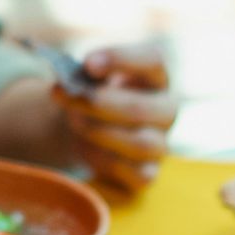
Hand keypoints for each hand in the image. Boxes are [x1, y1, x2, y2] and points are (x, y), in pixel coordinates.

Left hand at [57, 45, 177, 196]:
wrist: (87, 132)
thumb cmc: (92, 98)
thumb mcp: (87, 79)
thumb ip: (82, 75)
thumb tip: (68, 84)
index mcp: (155, 77)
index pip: (152, 60)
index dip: (120, 59)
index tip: (87, 62)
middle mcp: (165, 111)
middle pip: (139, 108)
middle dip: (97, 103)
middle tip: (68, 97)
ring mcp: (160, 145)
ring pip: (140, 144)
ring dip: (99, 133)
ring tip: (74, 123)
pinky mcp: (146, 175)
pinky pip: (133, 176)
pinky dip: (105, 164)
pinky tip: (85, 150)